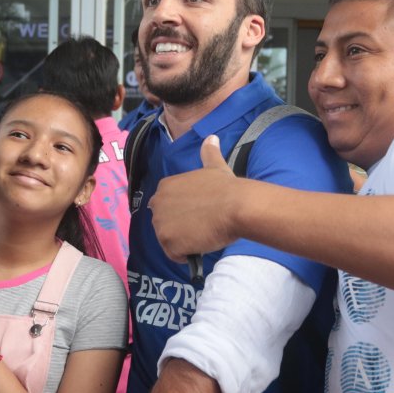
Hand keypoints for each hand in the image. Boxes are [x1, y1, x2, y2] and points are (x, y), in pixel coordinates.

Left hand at [149, 135, 242, 260]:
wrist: (236, 207)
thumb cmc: (226, 188)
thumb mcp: (214, 167)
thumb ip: (208, 153)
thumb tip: (211, 138)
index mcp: (165, 186)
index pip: (167, 206)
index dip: (183, 213)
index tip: (200, 213)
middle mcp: (157, 204)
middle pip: (165, 224)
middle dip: (181, 228)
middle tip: (203, 225)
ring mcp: (161, 224)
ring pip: (169, 241)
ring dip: (185, 241)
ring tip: (204, 234)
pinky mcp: (168, 243)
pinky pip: (175, 255)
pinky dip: (186, 255)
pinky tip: (201, 245)